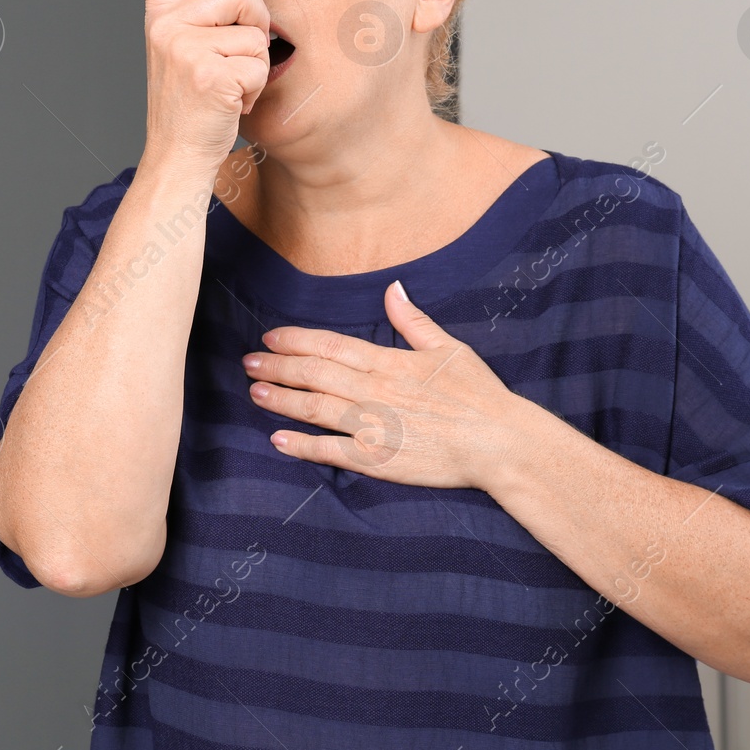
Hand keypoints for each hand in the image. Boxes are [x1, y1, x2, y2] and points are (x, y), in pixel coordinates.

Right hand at [139, 0, 271, 179]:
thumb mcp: (183, 50)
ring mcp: (184, 48)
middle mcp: (165, 26)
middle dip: (255, 19)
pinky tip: (230, 103)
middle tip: (242, 52)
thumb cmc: (191, 106)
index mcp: (159, 15)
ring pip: (253, 33)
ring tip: (228, 86)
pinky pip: (257, 65)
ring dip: (254, 64)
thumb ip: (202, 14)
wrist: (178, 155)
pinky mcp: (207, 73)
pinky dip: (254, 89)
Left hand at [240, 280, 534, 491]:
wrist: (499, 442)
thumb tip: (392, 289)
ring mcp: (373, 426)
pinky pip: (331, 452)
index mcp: (389, 362)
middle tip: (249, 363)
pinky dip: (302, 446)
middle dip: (277, 367)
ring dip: (281, 400)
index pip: (330, 345)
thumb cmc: (479, 395)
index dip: (295, 340)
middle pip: (314, 374)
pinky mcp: (378, 460)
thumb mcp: (449, 348)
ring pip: (315, 409)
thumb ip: (413, 320)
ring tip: (255, 393)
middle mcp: (374, 391)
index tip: (270, 337)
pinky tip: (279, 440)